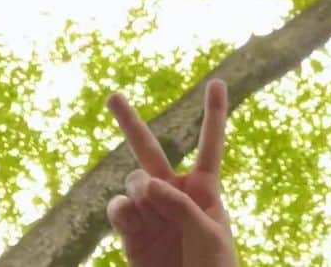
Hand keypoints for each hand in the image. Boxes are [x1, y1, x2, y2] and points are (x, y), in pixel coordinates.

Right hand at [106, 81, 235, 266]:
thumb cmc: (212, 266)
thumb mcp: (207, 232)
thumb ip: (179, 203)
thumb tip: (144, 184)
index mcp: (204, 187)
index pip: (210, 143)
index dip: (214, 112)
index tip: (217, 82)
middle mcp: (173, 193)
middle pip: (149, 150)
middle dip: (129, 122)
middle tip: (113, 96)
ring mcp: (149, 211)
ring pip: (134, 181)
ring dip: (142, 194)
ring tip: (155, 216)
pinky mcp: (130, 233)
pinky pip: (118, 208)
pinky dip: (124, 211)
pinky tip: (133, 219)